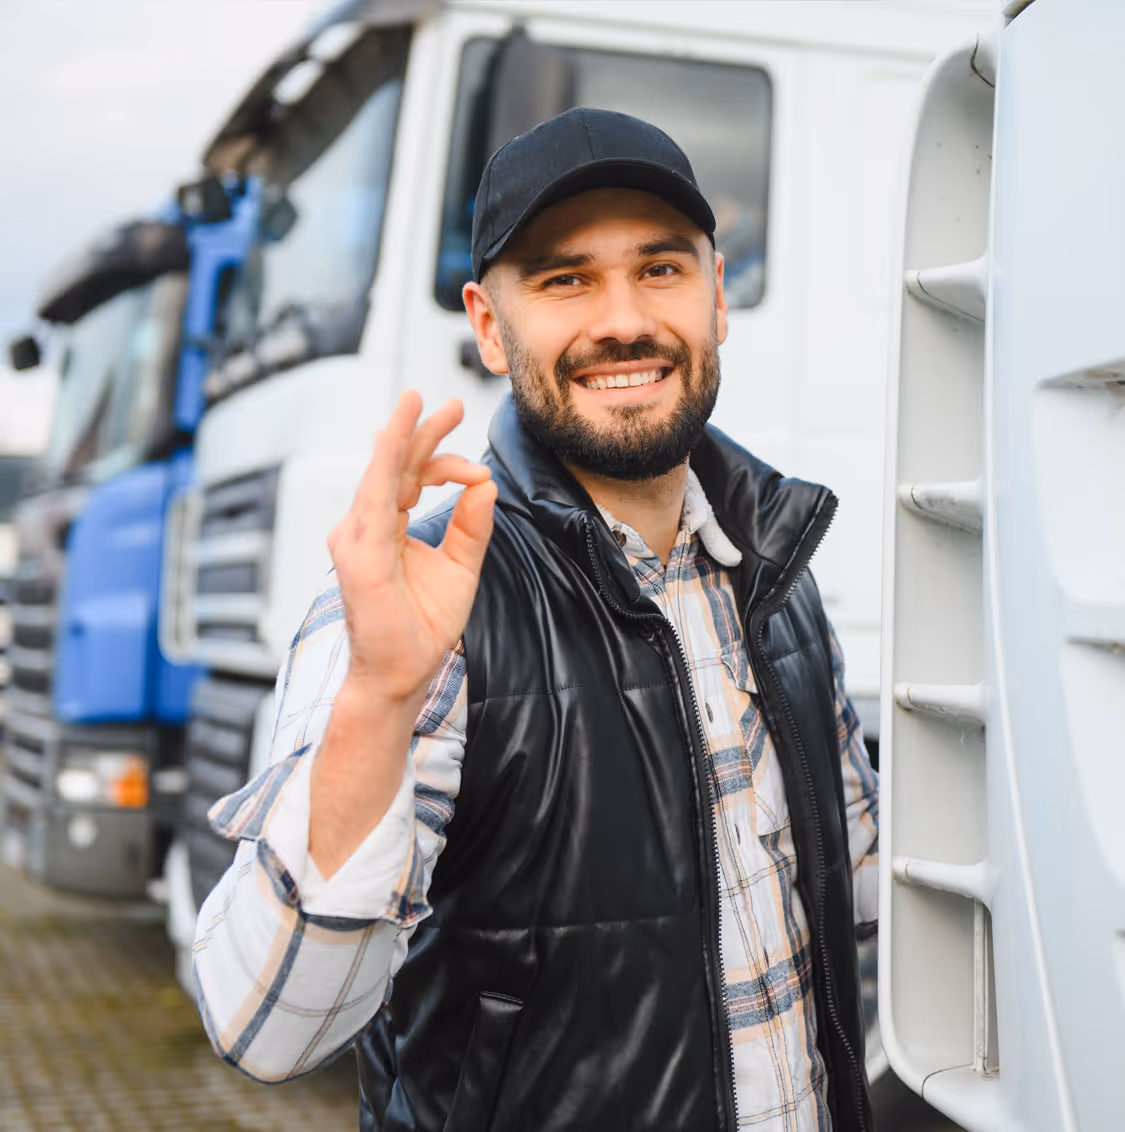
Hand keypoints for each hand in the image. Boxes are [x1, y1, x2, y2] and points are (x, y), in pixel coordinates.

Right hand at [327, 391, 496, 705]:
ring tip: (417, 403)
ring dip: (401, 436)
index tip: (479, 469)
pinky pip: (373, 502)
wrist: (404, 673)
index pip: (411, 477)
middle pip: (395, 467)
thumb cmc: (423, 625)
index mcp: (388, 527)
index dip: (445, 462)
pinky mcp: (359, 556)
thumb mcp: (460, 565)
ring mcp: (357, 539)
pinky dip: (384, 468)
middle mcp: (366, 527)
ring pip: (381, 475)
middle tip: (451, 403)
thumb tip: (485, 483)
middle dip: (422, 431)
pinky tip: (393, 441)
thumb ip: (472, 524)